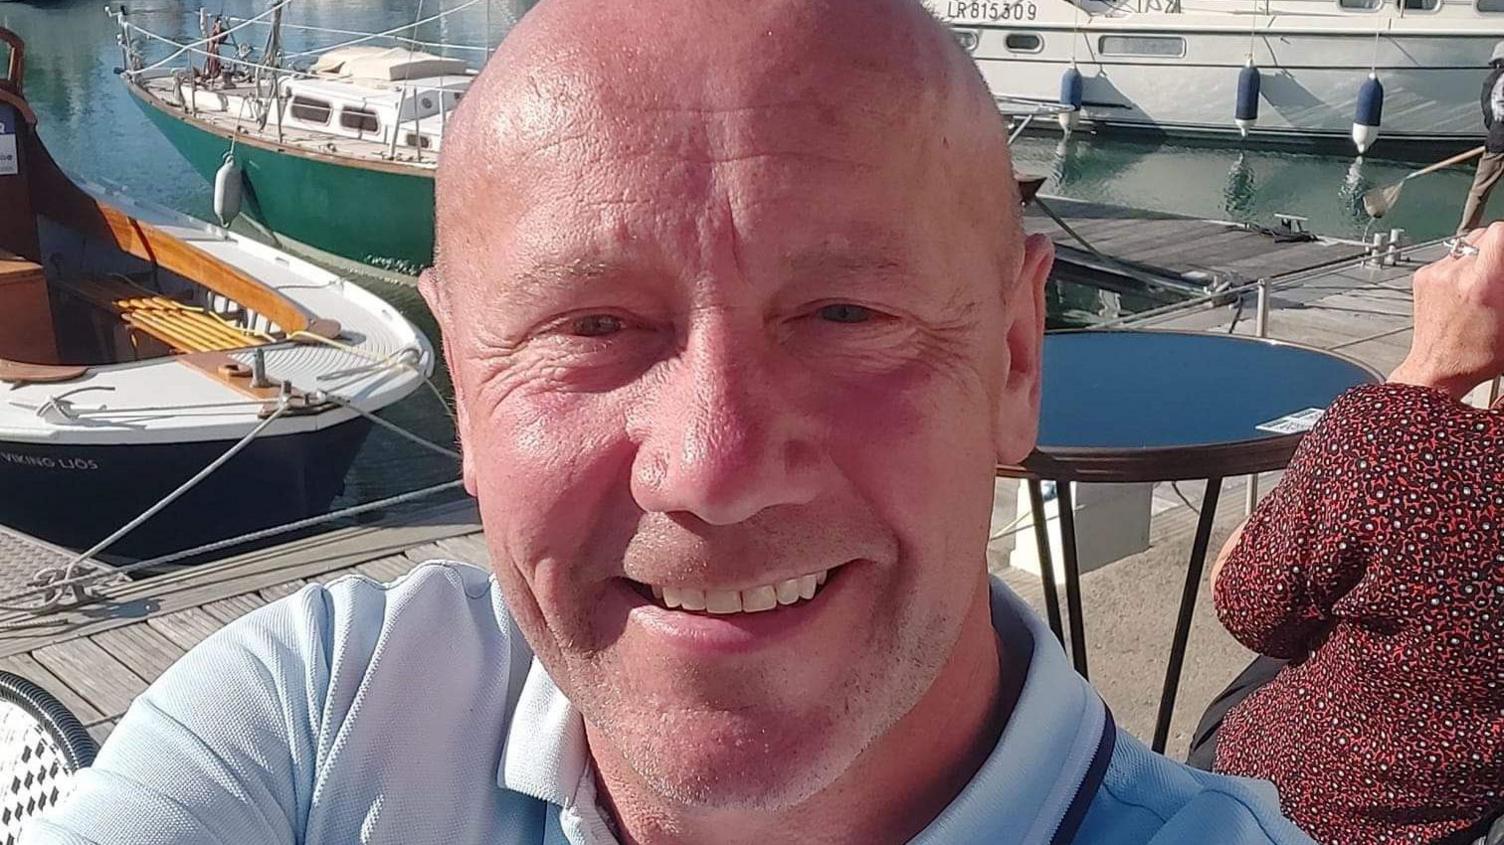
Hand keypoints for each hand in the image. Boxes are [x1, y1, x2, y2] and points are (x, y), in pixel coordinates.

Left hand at [1389, 223, 1503, 399]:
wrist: (1437, 368)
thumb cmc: (1477, 355)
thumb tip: (1502, 271)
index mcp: (1482, 283)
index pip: (1499, 233)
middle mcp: (1455, 273)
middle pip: (1484, 234)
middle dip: (1498, 248)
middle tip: (1500, 272)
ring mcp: (1435, 274)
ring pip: (1466, 244)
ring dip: (1479, 256)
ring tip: (1484, 281)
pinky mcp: (1422, 278)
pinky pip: (1448, 258)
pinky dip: (1460, 266)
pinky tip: (1464, 288)